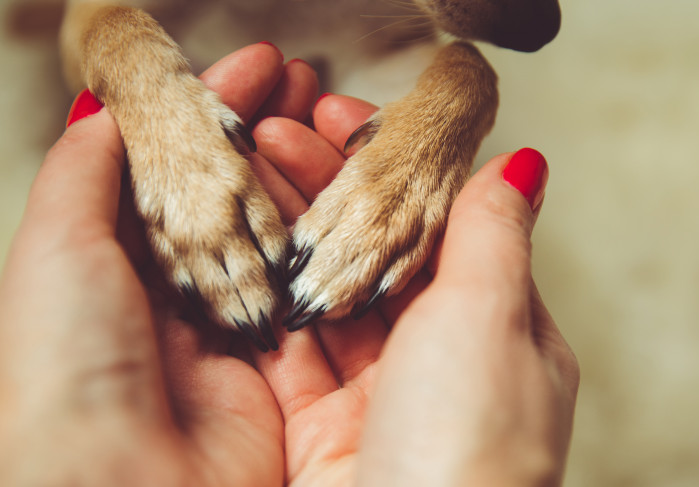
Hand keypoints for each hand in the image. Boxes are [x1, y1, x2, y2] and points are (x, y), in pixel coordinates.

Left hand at [0, 43, 318, 485]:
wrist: (117, 483)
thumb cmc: (66, 366)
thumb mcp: (57, 248)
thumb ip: (85, 174)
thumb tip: (105, 112)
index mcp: (122, 263)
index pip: (181, 167)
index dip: (218, 110)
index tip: (260, 67)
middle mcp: (180, 296)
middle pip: (237, 196)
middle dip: (272, 133)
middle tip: (307, 82)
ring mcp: (235, 332)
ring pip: (281, 238)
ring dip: (309, 177)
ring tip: (334, 119)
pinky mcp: (283, 371)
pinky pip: (313, 293)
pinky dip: (332, 244)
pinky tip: (351, 197)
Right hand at [251, 97, 579, 484]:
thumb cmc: (475, 446)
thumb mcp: (494, 317)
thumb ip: (494, 236)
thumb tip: (523, 165)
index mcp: (504, 331)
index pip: (445, 226)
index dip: (396, 169)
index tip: (344, 118)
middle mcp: (444, 364)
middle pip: (382, 256)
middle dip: (330, 191)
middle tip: (274, 132)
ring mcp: (381, 400)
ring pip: (331, 296)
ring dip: (291, 232)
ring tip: (244, 169)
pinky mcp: (323, 435)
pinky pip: (289, 351)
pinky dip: (263, 297)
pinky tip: (236, 244)